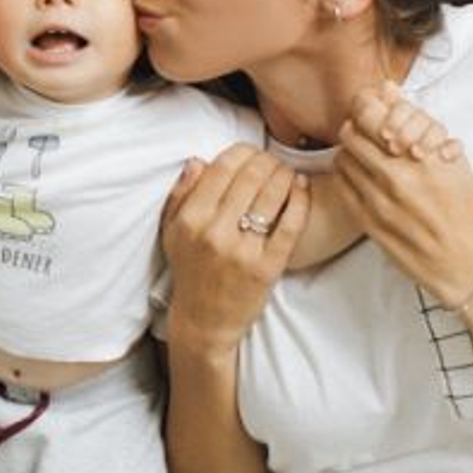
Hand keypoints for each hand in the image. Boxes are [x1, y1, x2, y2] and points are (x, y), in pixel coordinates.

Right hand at [161, 144, 309, 354]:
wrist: (204, 320)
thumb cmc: (190, 271)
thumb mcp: (172, 232)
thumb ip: (181, 194)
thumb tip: (199, 161)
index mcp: (191, 219)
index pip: (222, 168)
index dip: (243, 152)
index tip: (251, 153)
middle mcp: (215, 232)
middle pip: (251, 176)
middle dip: (267, 160)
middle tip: (273, 161)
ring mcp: (243, 250)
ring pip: (273, 194)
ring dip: (285, 175)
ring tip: (287, 172)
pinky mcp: (268, 266)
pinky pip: (291, 223)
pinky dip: (300, 199)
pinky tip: (301, 188)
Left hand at [335, 87, 472, 307]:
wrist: (469, 262)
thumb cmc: (465, 208)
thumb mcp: (450, 159)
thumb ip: (414, 122)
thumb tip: (386, 88)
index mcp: (424, 156)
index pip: (374, 115)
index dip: (366, 106)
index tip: (370, 107)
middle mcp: (399, 176)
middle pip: (352, 133)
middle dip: (357, 126)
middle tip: (365, 131)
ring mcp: (380, 201)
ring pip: (343, 158)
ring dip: (350, 151)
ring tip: (366, 156)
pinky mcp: (368, 222)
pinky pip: (342, 186)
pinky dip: (347, 176)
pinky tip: (362, 178)